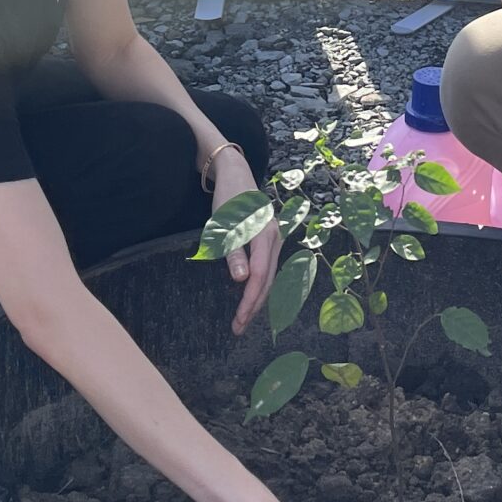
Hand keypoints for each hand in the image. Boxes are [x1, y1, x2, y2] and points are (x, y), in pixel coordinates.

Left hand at [207, 146, 280, 335]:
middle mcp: (275, 239)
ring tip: (243, 318)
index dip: (249, 300)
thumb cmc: (228, 197)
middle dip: (253, 306)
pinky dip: (260, 285)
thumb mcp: (226, 224)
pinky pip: (268, 268)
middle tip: (237, 328)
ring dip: (257, 298)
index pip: (259, 277)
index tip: (237, 320)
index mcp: (265, 236)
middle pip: (268, 281)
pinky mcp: (270, 240)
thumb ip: (234, 251)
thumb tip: (242, 280)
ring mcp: (275, 239)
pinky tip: (250, 295)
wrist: (236, 174)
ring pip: (269, 276)